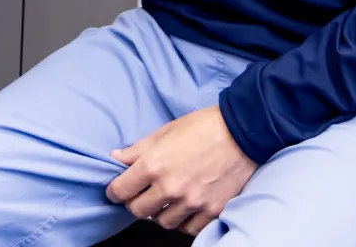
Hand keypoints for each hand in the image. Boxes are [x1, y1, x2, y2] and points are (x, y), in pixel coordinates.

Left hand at [105, 106, 255, 235]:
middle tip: (141, 195)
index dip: (115, 191)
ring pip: (163, 222)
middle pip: (138, 211)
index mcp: (153, 166)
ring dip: (160, 213)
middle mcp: (170, 188)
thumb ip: (136, 150)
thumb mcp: (163, 133)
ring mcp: (192, 202)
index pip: (120, 191)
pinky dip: (183, 221)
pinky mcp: (212, 210)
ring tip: (165, 200)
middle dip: (135, 203)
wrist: (241, 132)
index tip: (117, 190)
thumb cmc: (200, 128)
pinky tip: (184, 209)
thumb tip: (115, 158)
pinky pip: (189, 228)